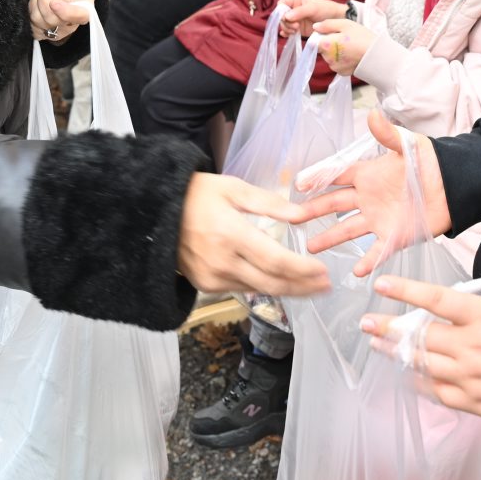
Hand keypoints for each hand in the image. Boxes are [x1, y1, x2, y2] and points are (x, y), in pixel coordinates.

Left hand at [27, 0, 93, 41]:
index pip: (82, 15)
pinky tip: (37, 6)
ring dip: (34, 7)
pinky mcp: (48, 34)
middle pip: (55, 20)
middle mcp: (75, 17)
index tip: (54, 2)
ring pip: (41, 26)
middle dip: (43, 1)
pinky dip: (29, 17)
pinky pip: (33, 32)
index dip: (67, 12)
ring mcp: (62, 28)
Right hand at [177, 173, 330, 297]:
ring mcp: (212, 277)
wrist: (155, 212)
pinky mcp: (205, 285)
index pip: (276, 261)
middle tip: (325, 286)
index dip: (303, 270)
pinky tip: (279, 282)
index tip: (323, 271)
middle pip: (273, 283)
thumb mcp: (233, 188)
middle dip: (303, 287)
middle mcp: (222, 262)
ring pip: (259, 290)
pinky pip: (242, 289)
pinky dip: (264, 287)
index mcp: (230, 234)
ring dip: (287, 290)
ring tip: (309, 286)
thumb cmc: (196, 195)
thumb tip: (301, 215)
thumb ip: (269, 203)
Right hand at [277, 0, 347, 37]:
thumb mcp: (313, 8)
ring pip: (284, 25)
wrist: (336, 20)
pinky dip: (287, 34)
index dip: (281, 11)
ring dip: (287, 29)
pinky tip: (288, 36)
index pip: (281, 4)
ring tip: (295, 31)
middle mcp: (293, 9)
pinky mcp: (299, 29)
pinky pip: (288, 31)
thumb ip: (300, 11)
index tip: (287, 18)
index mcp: (295, 0)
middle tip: (296, 27)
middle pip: (281, 16)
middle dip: (286, 23)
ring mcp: (295, 20)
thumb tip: (286, 17)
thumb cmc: (325, 9)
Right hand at [291, 110, 449, 277]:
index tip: (299, 185)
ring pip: (348, 230)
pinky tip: (355, 271)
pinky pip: (377, 251)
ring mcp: (379, 219)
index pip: (336, 176)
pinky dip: (367, 261)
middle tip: (293, 218)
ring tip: (310, 248)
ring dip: (330, 239)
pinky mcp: (395, 236)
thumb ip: (388, 135)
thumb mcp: (408, 146)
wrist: (455, 185)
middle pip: (334, 205)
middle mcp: (368, 198)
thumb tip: (373, 115)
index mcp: (368, 175)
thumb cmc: (430, 162)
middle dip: (313, 211)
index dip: (318, 179)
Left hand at [312, 18, 371, 77]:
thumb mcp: (346, 24)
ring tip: (350, 46)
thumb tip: (315, 27)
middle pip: (322, 49)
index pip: (314, 41)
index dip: (321, 36)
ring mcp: (334, 67)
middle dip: (330, 43)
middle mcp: (327, 58)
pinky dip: (341, 59)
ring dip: (335, 52)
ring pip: (329, 57)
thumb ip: (328, 25)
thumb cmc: (362, 38)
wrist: (377, 56)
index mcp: (326, 45)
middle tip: (344, 38)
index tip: (332, 33)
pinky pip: (337, 63)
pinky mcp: (341, 73)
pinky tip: (352, 55)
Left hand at [364, 238, 480, 424]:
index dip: (405, 291)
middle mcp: (471, 346)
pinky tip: (408, 377)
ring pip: (423, 364)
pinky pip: (439, 393)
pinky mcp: (477, 402)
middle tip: (365, 323)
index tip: (380, 285)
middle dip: (388, 328)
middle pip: (419, 336)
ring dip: (396, 354)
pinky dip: (421, 384)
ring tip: (376, 346)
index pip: (435, 299)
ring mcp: (471, 376)